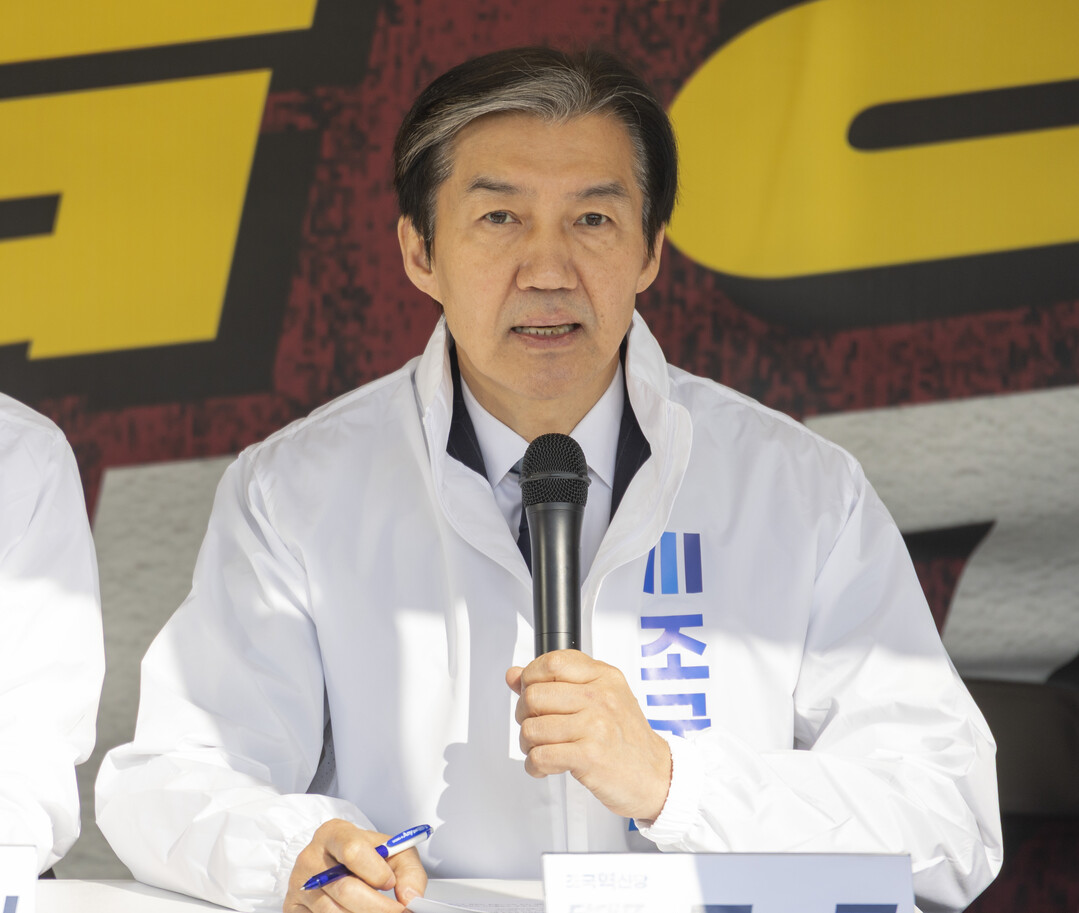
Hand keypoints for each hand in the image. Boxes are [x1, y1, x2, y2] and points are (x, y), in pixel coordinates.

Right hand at [284, 819, 426, 912]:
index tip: (391, 883)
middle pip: (344, 888)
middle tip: (397, 912)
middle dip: (376, 907)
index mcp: (334, 833)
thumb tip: (411, 896)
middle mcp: (311, 857)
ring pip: (333, 912)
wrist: (334, 863)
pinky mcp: (292, 907)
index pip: (352, 851)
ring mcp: (299, 884)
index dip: (375, 872)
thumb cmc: (365, 856)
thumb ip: (409, 870)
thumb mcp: (391, 851)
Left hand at [506, 649, 671, 821]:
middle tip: (536, 727)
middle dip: (524, 715)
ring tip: (542, 749)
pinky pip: (540, 756)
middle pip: (534, 695)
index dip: (530, 677)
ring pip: (532, 727)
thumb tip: (514, 675)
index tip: (530, 692)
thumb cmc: (626, 739)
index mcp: (603, 677)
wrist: (657, 776)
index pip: (552, 662)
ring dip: (528, 744)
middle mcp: (600, 697)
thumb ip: (557, 683)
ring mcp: (596, 725)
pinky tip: (546, 767)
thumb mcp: (601, 698)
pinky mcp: (590, 756)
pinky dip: (535, 766)